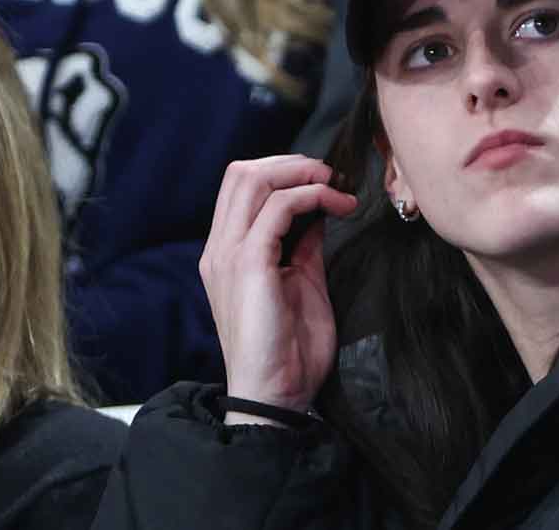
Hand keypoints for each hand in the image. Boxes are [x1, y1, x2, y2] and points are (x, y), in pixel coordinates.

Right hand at [199, 155, 358, 423]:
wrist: (276, 394)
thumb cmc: (289, 348)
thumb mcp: (300, 281)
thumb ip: (302, 244)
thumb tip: (319, 210)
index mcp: (226, 252)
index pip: (242, 186)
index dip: (284, 172)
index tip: (324, 181)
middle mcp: (219, 248)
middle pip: (242, 172)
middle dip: (292, 163)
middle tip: (331, 176)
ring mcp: (229, 255)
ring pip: (253, 179)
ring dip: (302, 174)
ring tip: (336, 186)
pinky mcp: (248, 265)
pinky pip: (278, 208)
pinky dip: (311, 196)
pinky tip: (338, 207)